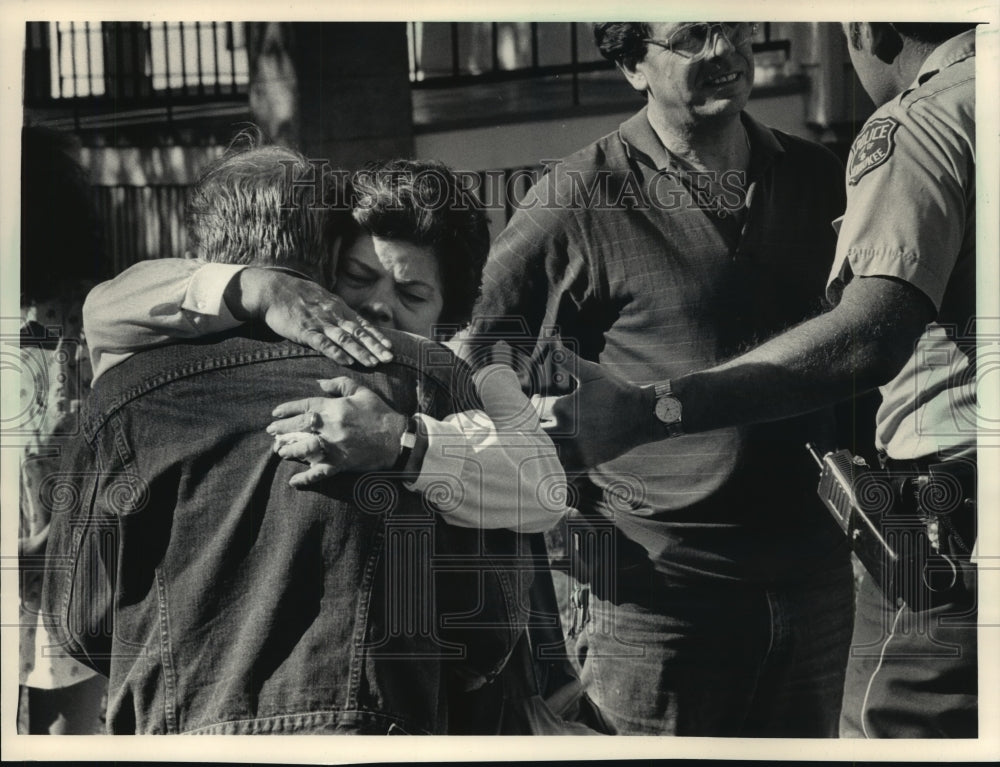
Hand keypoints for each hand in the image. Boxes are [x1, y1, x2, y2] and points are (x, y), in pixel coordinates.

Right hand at [230, 268, 393, 366]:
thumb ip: (339, 313)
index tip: (391, 348)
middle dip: (375, 347)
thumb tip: (354, 324)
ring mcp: (320, 323)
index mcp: (340, 309)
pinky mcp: (305, 331)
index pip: (363, 325)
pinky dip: (336, 353)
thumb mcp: (324, 300)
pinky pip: (323, 343)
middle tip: (390, 359)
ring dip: (360, 352)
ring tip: (373, 363)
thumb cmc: (300, 297)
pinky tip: (347, 361)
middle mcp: (334, 315)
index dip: (378, 337)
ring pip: (344, 339)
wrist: (274, 290)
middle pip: (359, 333)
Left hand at [267, 377, 407, 486]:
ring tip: (281, 451)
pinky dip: (306, 478)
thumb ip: (339, 384)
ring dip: (289, 450)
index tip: (275, 413)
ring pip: (304, 449)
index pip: (304, 406)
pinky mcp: (340, 464)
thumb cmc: (380, 413)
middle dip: (282, 429)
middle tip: (272, 432)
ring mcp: (335, 447)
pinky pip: (320, 473)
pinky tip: (294, 481)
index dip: (287, 409)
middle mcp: (331, 427)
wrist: (398, 438)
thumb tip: (319, 383)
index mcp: (335, 407)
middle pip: (299, 427)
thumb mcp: (361, 392)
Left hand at [538, 347, 654, 469]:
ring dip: (537, 447)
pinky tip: (546, 464)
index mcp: (563, 407)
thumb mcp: (592, 372)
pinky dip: (550, 468)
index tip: (535, 404)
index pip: (534, 408)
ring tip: (536, 443)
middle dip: (531, 427)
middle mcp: (566, 430)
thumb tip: (550, 339)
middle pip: (534, 432)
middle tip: (530, 425)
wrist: (643, 416)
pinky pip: (559, 470)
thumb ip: (567, 359)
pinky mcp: (584, 463)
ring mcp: (575, 449)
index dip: (532, 406)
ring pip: (543, 452)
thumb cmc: (616, 391)